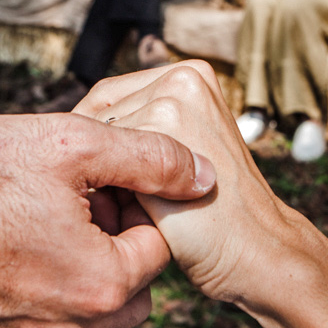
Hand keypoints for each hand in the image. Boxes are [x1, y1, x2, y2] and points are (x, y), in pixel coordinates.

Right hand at [0, 112, 216, 327]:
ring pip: (81, 314)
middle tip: (70, 206)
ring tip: (32, 226)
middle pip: (127, 290)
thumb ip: (151, 157)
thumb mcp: (71, 142)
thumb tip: (205, 176)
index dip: (131, 207)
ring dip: (74, 277)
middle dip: (114, 250)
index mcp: (101, 284)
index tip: (95, 185)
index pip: (156, 248)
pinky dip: (28, 299)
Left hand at [73, 62, 302, 301]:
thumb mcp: (181, 158)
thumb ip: (142, 134)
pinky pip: (104, 160)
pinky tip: (121, 218)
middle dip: (94, 159)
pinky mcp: (164, 128)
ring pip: (97, 138)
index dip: (95, 146)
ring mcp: (174, 99)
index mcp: (192, 73)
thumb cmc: (213, 215)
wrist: (258, 254)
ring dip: (97, 175)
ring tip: (119, 211)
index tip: (94, 182)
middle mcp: (183, 76)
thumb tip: (69, 134)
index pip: (108, 99)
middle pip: (98, 113)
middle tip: (103, 201)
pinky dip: (106, 191)